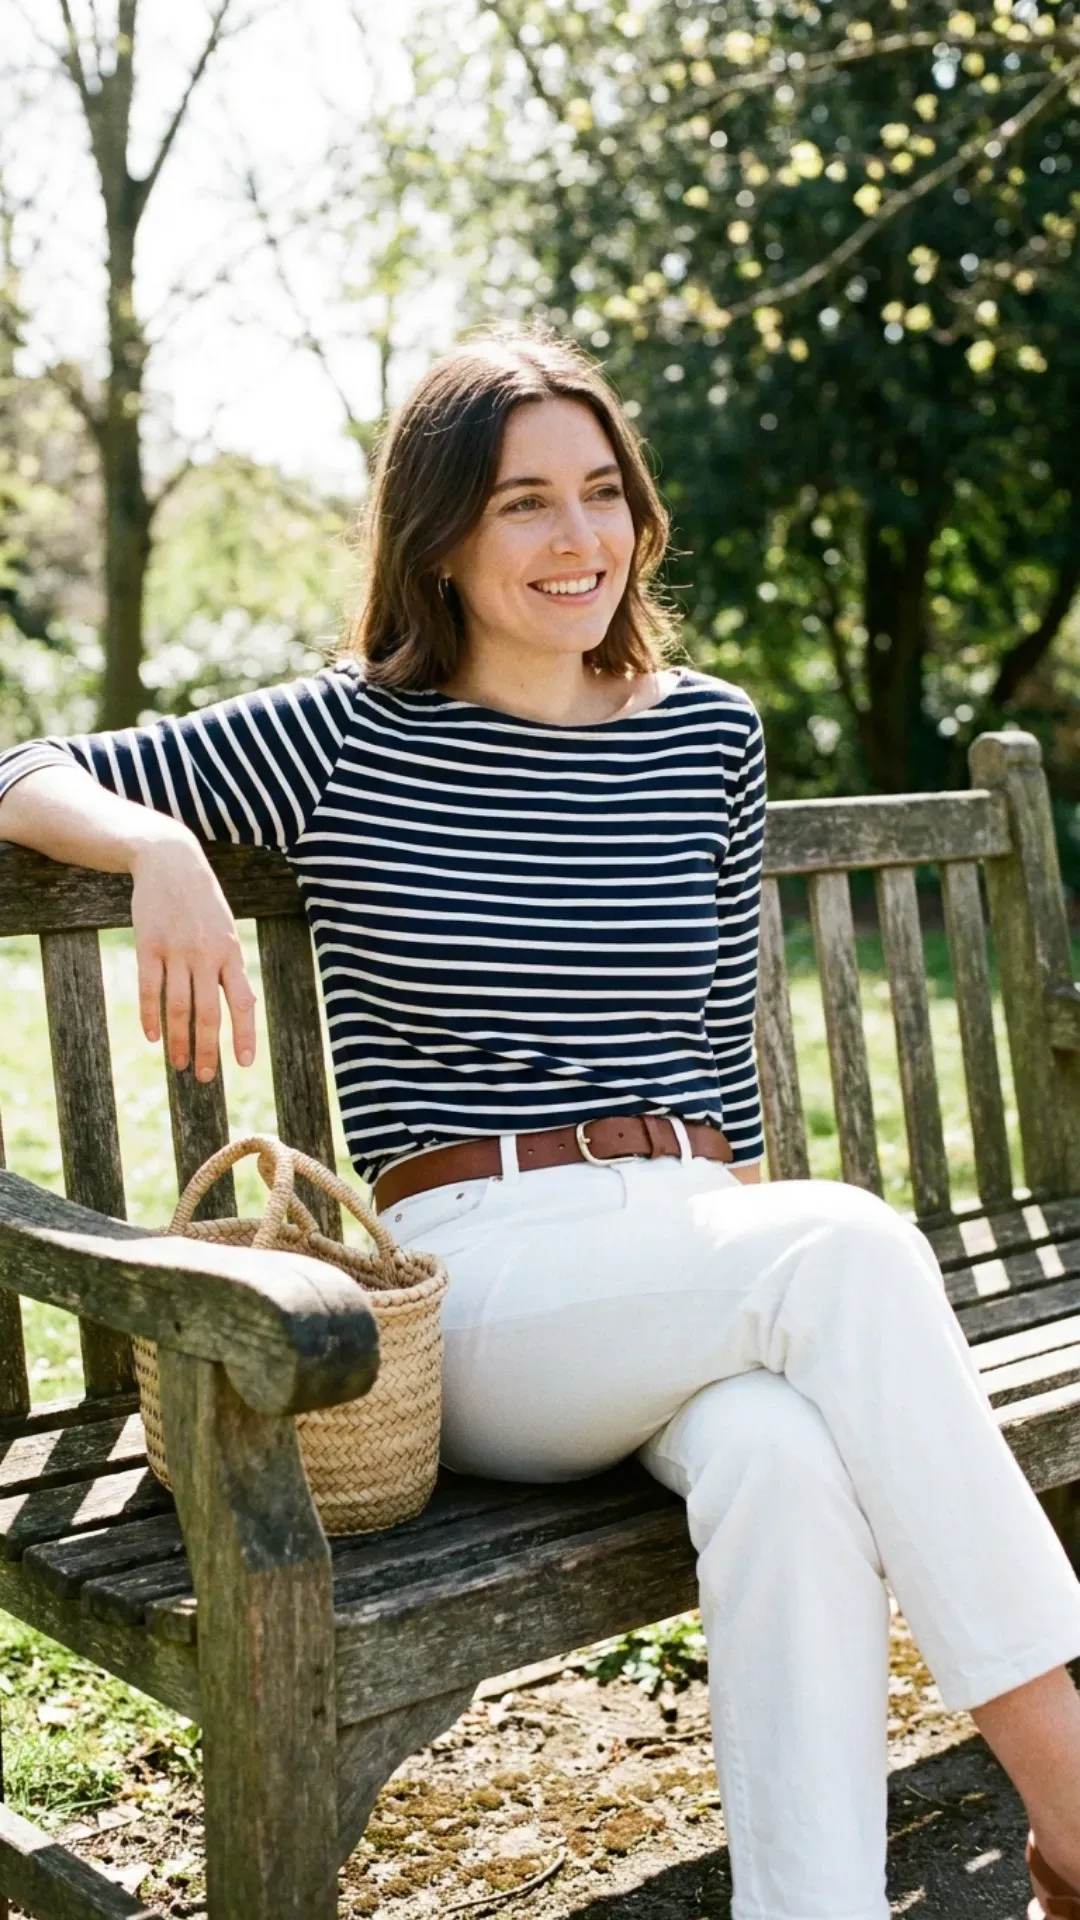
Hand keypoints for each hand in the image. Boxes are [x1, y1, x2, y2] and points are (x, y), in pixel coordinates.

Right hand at [130, 831, 256, 1080]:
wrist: (171, 861)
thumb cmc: (203, 901)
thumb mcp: (226, 929)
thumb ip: (230, 966)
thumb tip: (243, 1007)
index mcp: (231, 952)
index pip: (243, 1002)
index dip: (244, 1035)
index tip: (244, 1063)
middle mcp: (206, 955)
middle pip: (208, 1013)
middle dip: (208, 1049)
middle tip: (204, 1077)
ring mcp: (176, 950)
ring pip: (178, 1006)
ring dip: (179, 1040)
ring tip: (179, 1064)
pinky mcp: (149, 945)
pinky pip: (150, 988)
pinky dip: (151, 1016)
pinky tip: (152, 1037)